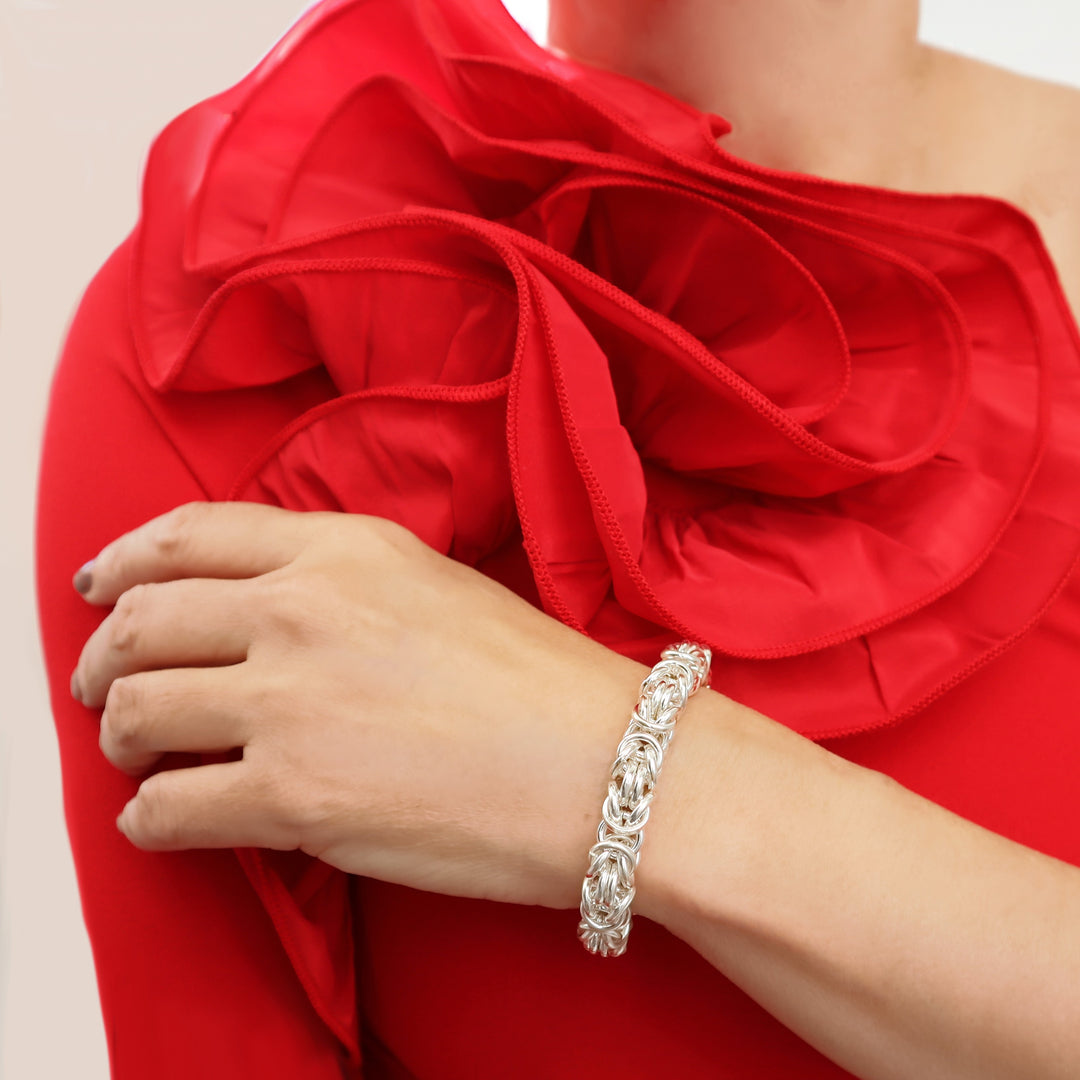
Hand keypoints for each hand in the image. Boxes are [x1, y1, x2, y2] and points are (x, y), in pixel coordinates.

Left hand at [71, 502, 645, 907]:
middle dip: (103, 660)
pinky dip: (150, 818)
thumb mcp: (435, 588)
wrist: (612, 765)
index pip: (189, 534)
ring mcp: (291, 702)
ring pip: (136, 710)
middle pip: (142, 621)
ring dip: (120, 738)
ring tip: (139, 758)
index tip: (96, 584)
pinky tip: (166, 819)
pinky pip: (165, 809)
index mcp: (344, 549)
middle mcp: (302, 610)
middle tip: (105, 689)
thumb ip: (341, 582)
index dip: (123, 559)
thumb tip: (263, 615)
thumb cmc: (543, 683)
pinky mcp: (293, 797)